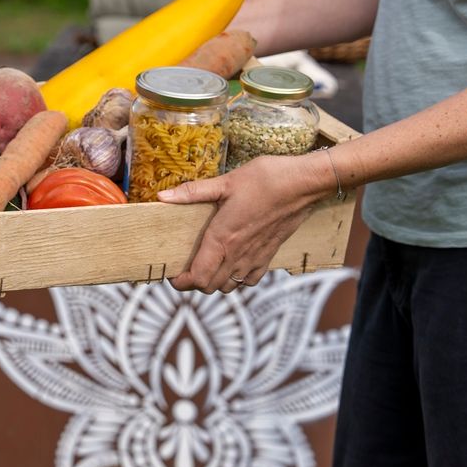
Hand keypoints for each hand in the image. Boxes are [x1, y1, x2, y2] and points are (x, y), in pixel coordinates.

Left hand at [159, 153, 332, 292]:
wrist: (303, 184)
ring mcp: (255, 257)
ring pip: (228, 286)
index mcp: (222, 238)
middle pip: (209, 286)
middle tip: (185, 268)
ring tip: (206, 267)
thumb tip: (163, 196)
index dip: (181, 282)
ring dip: (214, 282)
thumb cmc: (265, 179)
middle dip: (193, 282)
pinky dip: (238, 280)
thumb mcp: (225, 182)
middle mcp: (238, 254)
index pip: (197, 277)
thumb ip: (192, 192)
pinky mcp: (270, 255)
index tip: (173, 274)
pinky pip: (251, 281)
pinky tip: (233, 266)